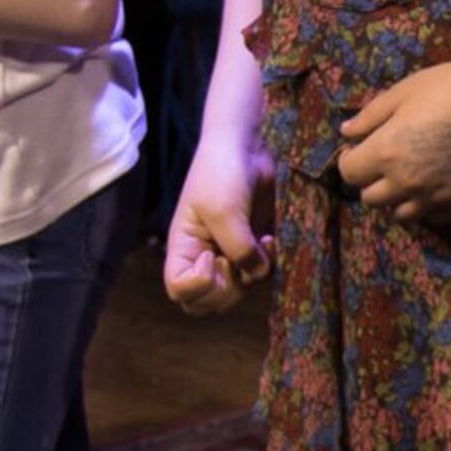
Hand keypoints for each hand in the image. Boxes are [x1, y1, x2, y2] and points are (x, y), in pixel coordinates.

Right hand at [162, 133, 277, 314]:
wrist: (249, 148)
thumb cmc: (223, 173)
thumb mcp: (224, 211)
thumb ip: (238, 249)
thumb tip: (256, 273)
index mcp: (184, 248)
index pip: (179, 289)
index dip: (196, 285)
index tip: (211, 255)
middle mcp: (204, 257)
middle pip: (207, 302)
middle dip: (227, 289)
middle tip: (236, 260)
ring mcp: (230, 255)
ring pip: (238, 292)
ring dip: (252, 275)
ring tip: (262, 242)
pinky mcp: (255, 249)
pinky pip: (261, 275)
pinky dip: (269, 264)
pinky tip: (271, 239)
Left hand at [333, 54, 450, 227]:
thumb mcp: (403, 92)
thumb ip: (370, 116)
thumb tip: (346, 132)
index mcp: (387, 152)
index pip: (349, 173)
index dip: (349, 160)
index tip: (356, 150)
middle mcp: (407, 182)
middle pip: (370, 198)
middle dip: (370, 180)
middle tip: (384, 161)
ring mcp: (436, 197)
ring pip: (400, 214)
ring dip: (396, 198)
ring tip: (408, 176)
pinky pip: (432, 218)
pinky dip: (426, 206)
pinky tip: (433, 184)